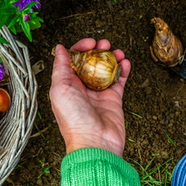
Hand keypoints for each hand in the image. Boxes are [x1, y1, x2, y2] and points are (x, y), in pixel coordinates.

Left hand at [50, 39, 130, 155]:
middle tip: (104, 43)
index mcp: (67, 85)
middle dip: (98, 50)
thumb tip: (59, 48)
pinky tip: (126, 62)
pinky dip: (124, 70)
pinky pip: (120, 80)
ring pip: (107, 69)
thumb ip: (60, 67)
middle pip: (91, 62)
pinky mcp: (114, 99)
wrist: (95, 143)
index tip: (90, 42)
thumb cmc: (74, 120)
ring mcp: (99, 94)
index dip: (81, 48)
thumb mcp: (60, 89)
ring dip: (112, 57)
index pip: (74, 60)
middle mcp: (82, 88)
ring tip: (117, 51)